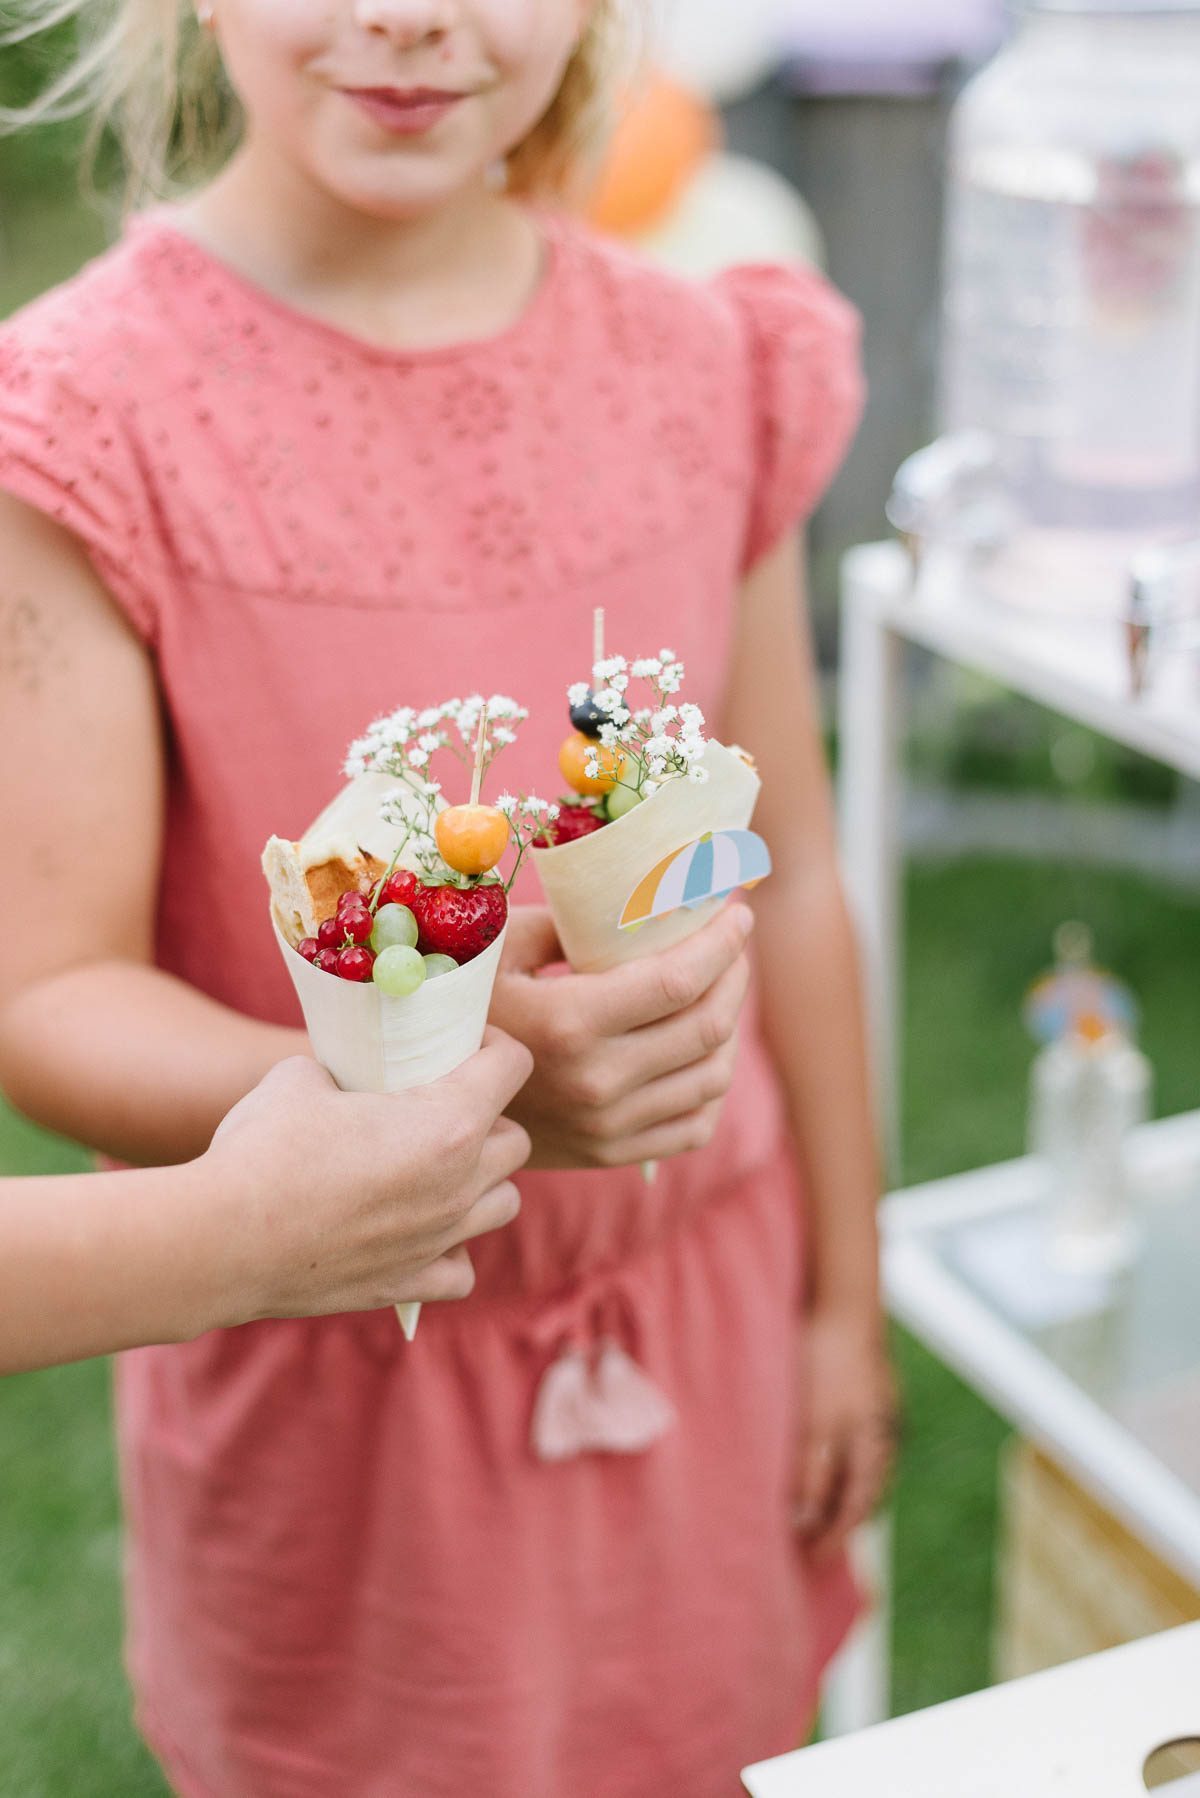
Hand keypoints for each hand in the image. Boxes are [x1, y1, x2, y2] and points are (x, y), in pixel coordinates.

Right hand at [203, 1030, 533, 1322]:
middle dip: (489, 1118)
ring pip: (504, 1204)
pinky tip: (418, 1233)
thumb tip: (341, 1079)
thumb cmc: (264, 1148)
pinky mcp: (409, 1284)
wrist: (224, 1239)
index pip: (513, 1064)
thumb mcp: (301, 1077)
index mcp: (449, 1122)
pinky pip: (461, 1269)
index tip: (459, 1044)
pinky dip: (450, 1250)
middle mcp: (460, 1183)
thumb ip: (342, 1072)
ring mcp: (440, 1239)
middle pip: (516, 1141)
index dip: (491, 1044)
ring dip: (480, 1182)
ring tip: (437, 1171)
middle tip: (442, 1108)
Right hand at [490, 903, 754, 1169]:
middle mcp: (597, 1081)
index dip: (722, 942)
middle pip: (708, 1027)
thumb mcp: (503, 946)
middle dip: (735, 975)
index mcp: (569, 1022)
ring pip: (712, 1077)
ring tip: (720, 991)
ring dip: (730, 1027)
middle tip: (733, 944)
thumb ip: (570, 922)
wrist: (431, 1101)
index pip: (679, 981)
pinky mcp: (611, 1153)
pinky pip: (695, 1124)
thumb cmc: (467, 1005)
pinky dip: (712, 1084)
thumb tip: (642, 899)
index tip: (738, 910)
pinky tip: (702, 1050)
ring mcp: (607, 1126)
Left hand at [791, 1304, 896, 1559]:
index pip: (855, 1505)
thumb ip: (810, 1472)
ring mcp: (878, 1399)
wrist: (841, 1295)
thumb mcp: (813, 1421)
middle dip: (843, 1515)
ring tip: (820, 1501)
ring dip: (844, 1483)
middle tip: (816, 1538)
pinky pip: (860, 1429)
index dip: (833, 1534)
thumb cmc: (822, 1358)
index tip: (810, 1556)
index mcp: (873, 1443)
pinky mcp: (869, 1376)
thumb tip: (804, 1519)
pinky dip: (845, 1451)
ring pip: (865, 1456)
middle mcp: (882, 1426)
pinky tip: (827, 1445)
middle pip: (865, 1485)